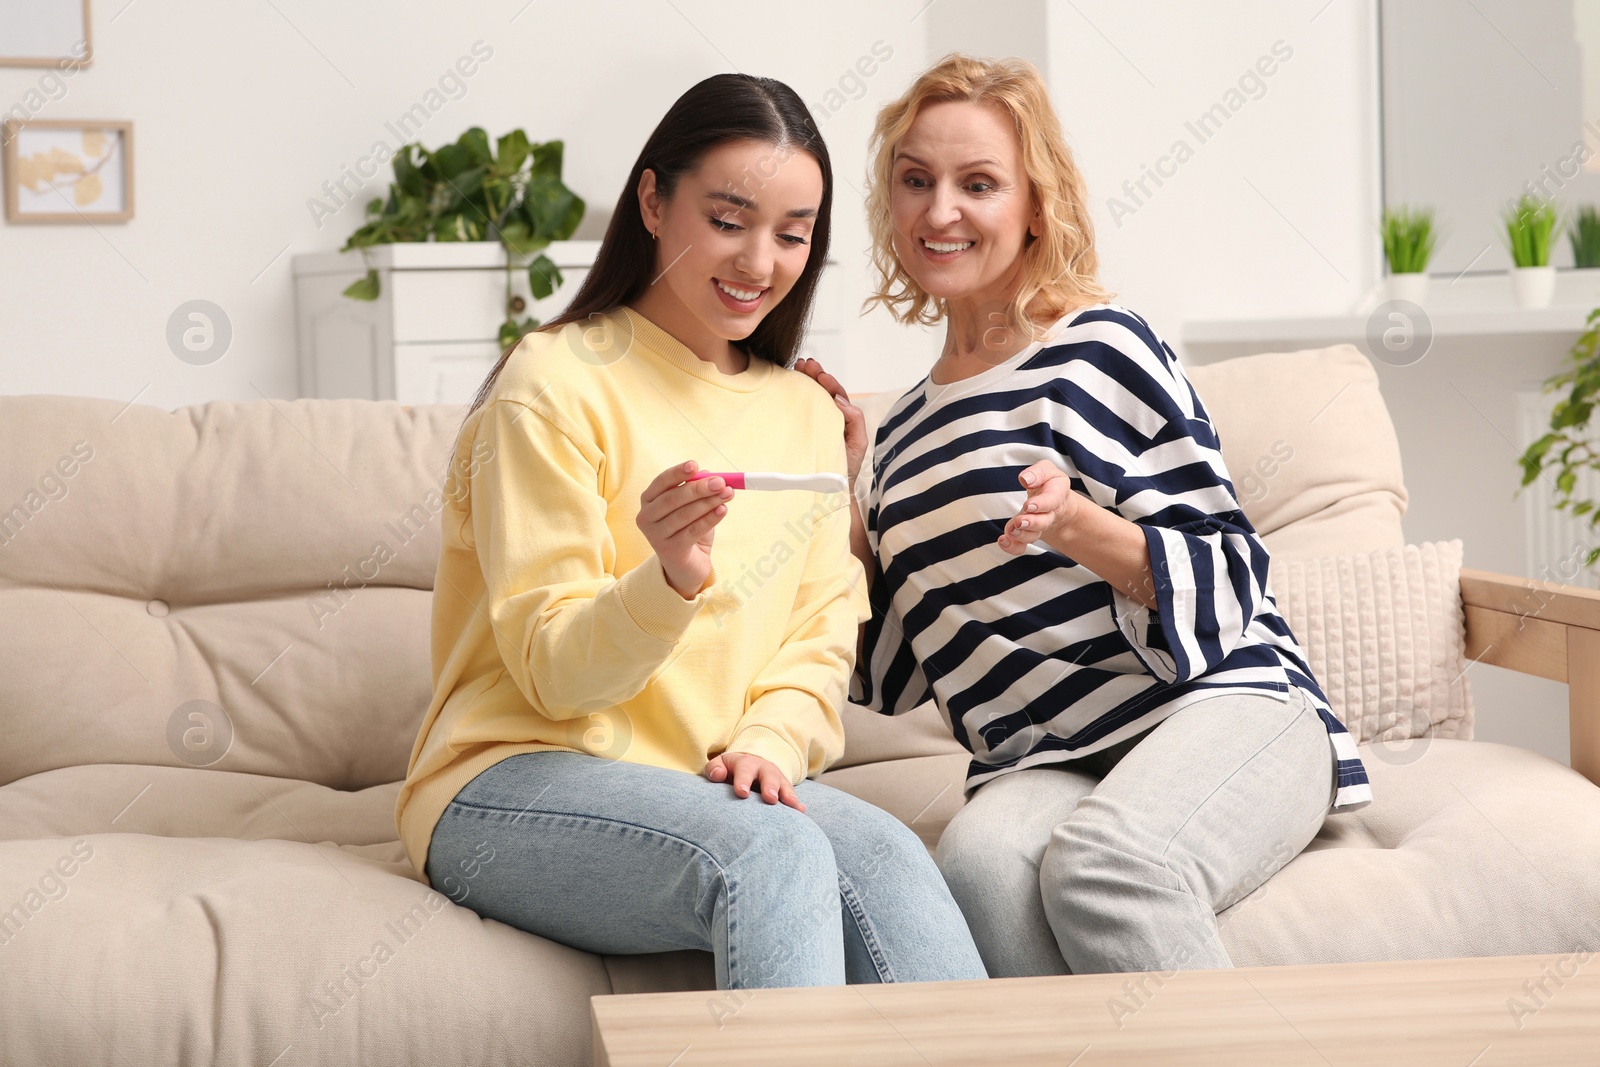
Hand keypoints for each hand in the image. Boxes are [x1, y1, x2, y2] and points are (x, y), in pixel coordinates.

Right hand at [636, 460, 734, 598]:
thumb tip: (710, 473)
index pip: (661, 482)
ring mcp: (655, 535)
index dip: (678, 473)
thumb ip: (696, 490)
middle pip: (673, 498)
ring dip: (709, 502)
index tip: (695, 464)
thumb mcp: (691, 506)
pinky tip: (723, 510)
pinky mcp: (669, 550)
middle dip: (699, 488)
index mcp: (648, 500)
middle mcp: (646, 516)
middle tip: (721, 482)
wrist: (686, 565)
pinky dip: (710, 519)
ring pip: (684, 515)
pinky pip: (693, 531)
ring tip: (727, 494)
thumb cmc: (688, 529)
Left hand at [704, 752, 805, 811]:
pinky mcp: (784, 789)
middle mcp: (763, 769)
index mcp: (745, 763)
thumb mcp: (720, 765)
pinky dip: (797, 803)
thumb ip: (714, 769)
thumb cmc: (730, 770)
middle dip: (770, 786)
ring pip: (783, 785)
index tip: (742, 793)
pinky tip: (801, 811)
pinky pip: (791, 795)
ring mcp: (776, 779)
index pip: (744, 769)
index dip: (743, 780)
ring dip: (787, 795)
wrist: (748, 765)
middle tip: (770, 798)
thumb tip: (717, 775)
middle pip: (768, 776)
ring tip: (792, 805)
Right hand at [794, 357, 866, 486]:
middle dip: (815, 375)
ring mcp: (815, 424)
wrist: (829, 493)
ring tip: (798, 367)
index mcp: (842, 420)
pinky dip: (796, 395)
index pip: (836, 396)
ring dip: (805, 380)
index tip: (820, 373)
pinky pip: (799, 411)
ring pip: (811, 398)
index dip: (829, 383)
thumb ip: (855, 421)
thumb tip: (839, 400)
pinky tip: (788, 383)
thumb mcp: (857, 444)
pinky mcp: (801, 432)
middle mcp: (829, 419)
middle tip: (805, 364)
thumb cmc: (844, 470)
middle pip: (823, 392)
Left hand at [998, 460, 1082, 554]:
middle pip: (1043, 522)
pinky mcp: (1028, 534)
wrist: (1057, 504)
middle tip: (1020, 522)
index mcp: (1056, 494)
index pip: (1051, 500)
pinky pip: (1022, 545)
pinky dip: (1013, 547)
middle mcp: (1049, 514)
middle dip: (1031, 523)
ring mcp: (1038, 527)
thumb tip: (1025, 479)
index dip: (1040, 504)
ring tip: (1011, 531)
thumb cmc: (1049, 483)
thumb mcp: (1047, 470)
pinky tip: (1003, 541)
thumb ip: (1038, 472)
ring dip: (1021, 535)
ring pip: (1033, 535)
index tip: (1028, 505)